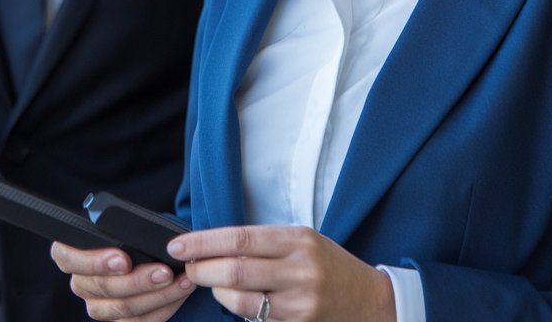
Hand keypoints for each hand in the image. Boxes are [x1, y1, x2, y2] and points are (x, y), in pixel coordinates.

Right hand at [51, 243, 194, 320]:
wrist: (143, 253)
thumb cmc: (129, 235)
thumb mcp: (119, 226)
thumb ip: (119, 230)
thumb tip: (139, 233)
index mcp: (71, 255)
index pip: (67, 258)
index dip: (94, 261)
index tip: (123, 259)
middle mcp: (81, 284)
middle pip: (103, 287)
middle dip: (138, 280)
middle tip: (164, 272)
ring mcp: (98, 307)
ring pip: (123, 308)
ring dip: (157, 295)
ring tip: (180, 280)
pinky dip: (163, 307)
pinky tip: (179, 293)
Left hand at [168, 225, 395, 321]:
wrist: (370, 301)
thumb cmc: (330, 265)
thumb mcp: (303, 241)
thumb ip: (265, 244)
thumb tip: (217, 246)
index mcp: (298, 239)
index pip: (240, 237)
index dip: (205, 242)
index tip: (180, 244)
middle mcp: (299, 270)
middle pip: (236, 269)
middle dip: (202, 268)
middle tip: (186, 266)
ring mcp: (300, 303)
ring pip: (241, 301)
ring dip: (216, 292)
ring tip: (207, 282)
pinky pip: (257, 320)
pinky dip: (237, 308)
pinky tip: (232, 299)